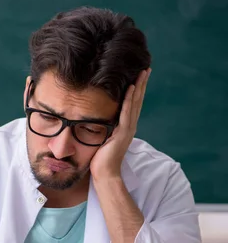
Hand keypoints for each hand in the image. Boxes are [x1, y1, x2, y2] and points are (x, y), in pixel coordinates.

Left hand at [90, 68, 151, 182]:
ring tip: (143, 73)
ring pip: (135, 104)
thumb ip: (103, 127)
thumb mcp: (102, 137)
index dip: (136, 89)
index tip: (139, 75)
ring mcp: (128, 129)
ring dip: (139, 87)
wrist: (104, 174)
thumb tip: (95, 117)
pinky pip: (126, 113)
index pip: (132, 104)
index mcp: (125, 126)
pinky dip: (129, 100)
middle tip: (146, 68)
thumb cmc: (100, 159)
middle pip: (137, 100)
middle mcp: (129, 126)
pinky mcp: (123, 133)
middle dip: (141, 84)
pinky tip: (131, 88)